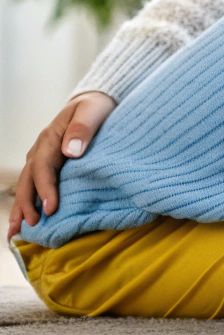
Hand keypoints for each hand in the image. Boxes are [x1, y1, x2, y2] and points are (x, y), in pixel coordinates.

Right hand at [9, 92, 115, 240]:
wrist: (94, 102)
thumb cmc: (96, 108)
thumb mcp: (92, 112)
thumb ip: (83, 129)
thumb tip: (70, 151)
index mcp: (50, 138)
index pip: (43, 167)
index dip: (46, 189)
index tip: (51, 209)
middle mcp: (40, 150)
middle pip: (28, 180)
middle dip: (27, 205)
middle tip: (32, 226)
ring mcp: (40, 158)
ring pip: (26, 186)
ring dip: (20, 209)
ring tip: (16, 233)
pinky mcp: (46, 165)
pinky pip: (32, 186)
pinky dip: (27, 204)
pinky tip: (25, 222)